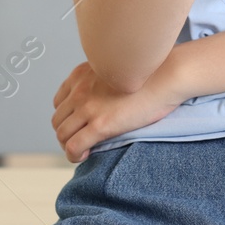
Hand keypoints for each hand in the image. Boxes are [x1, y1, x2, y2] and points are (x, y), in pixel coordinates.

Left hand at [51, 57, 188, 162]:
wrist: (166, 76)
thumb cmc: (150, 73)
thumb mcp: (114, 68)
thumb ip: (101, 79)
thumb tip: (102, 97)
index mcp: (82, 74)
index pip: (60, 101)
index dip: (67, 117)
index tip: (78, 125)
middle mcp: (80, 89)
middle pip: (58, 120)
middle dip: (67, 133)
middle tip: (82, 140)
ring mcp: (89, 107)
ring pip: (62, 134)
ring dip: (69, 145)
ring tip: (83, 149)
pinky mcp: (100, 124)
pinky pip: (74, 146)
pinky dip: (74, 155)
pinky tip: (84, 155)